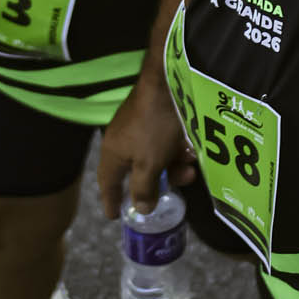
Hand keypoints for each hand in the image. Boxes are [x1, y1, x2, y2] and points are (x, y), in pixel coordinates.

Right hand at [98, 77, 197, 219]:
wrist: (167, 82)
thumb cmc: (152, 127)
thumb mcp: (148, 163)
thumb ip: (144, 188)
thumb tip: (140, 208)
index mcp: (113, 153)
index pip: (107, 183)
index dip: (111, 200)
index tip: (114, 215)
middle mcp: (123, 141)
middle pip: (138, 172)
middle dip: (160, 181)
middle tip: (178, 185)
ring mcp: (139, 128)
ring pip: (155, 157)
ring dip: (174, 165)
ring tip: (191, 165)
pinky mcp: (155, 118)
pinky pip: (163, 142)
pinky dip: (176, 149)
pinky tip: (190, 148)